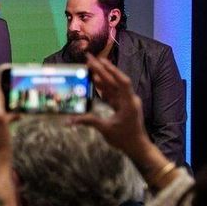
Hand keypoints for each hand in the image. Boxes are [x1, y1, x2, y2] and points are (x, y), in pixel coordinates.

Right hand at [73, 53, 165, 177]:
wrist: (137, 147)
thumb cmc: (124, 138)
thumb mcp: (106, 129)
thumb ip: (88, 121)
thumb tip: (69, 120)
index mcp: (128, 102)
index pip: (122, 83)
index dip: (112, 71)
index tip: (101, 61)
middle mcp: (128, 99)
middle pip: (115, 81)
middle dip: (102, 69)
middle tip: (90, 58)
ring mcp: (125, 102)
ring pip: (112, 85)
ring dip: (102, 75)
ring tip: (90, 65)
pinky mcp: (121, 105)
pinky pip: (111, 93)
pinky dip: (103, 86)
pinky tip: (95, 80)